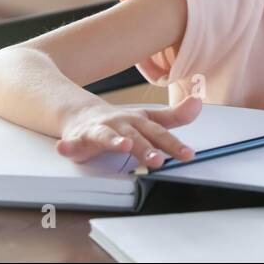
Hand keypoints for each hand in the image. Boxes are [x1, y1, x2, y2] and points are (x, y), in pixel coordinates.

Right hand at [57, 96, 202, 166]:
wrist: (83, 115)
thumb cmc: (122, 122)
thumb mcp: (149, 119)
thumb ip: (175, 116)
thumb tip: (198, 103)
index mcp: (139, 121)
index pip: (159, 134)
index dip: (174, 145)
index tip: (189, 155)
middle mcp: (121, 124)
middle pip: (136, 137)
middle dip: (147, 148)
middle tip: (158, 160)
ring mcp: (99, 130)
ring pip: (107, 136)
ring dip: (114, 141)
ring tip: (123, 146)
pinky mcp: (78, 138)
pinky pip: (72, 143)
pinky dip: (68, 146)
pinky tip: (65, 147)